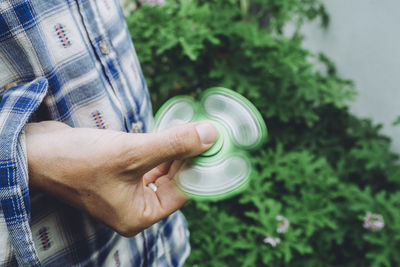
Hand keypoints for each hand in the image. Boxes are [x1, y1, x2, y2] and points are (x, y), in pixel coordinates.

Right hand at [26, 121, 216, 235]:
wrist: (35, 152)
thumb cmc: (77, 161)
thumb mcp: (132, 152)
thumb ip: (173, 145)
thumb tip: (209, 135)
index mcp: (139, 215)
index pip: (183, 191)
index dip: (199, 165)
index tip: (214, 141)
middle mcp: (135, 207)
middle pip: (174, 180)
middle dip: (188, 156)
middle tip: (205, 131)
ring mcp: (126, 191)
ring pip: (162, 169)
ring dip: (175, 150)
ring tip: (190, 129)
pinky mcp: (119, 174)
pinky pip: (148, 162)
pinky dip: (160, 148)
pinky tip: (169, 134)